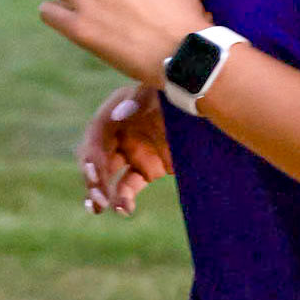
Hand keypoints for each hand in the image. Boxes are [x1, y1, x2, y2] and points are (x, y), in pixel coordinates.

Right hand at [79, 84, 171, 215]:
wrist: (206, 103)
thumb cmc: (181, 91)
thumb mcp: (159, 92)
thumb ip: (138, 101)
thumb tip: (117, 116)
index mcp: (118, 110)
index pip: (97, 136)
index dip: (92, 155)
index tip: (95, 174)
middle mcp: (120, 132)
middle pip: (97, 157)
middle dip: (93, 178)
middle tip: (98, 198)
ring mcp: (134, 150)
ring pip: (109, 174)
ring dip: (101, 191)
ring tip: (98, 207)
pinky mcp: (148, 168)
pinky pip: (130, 185)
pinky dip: (124, 198)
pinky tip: (124, 209)